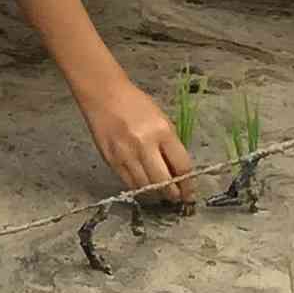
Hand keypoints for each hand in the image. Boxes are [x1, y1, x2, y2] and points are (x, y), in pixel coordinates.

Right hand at [84, 77, 195, 205]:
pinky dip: (139, 187)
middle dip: (173, 194)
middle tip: (176, 197)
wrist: (104, 95)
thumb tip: (177, 172)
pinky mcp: (111, 160)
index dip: (188, 184)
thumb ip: (170, 145)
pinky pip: (128, 182)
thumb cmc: (135, 104)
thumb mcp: (161, 119)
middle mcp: (145, 145)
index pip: (181, 166)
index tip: (189, 192)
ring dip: (155, 194)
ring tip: (160, 193)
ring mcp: (126, 154)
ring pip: (146, 186)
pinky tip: (144, 186)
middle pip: (164, 182)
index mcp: (162, 132)